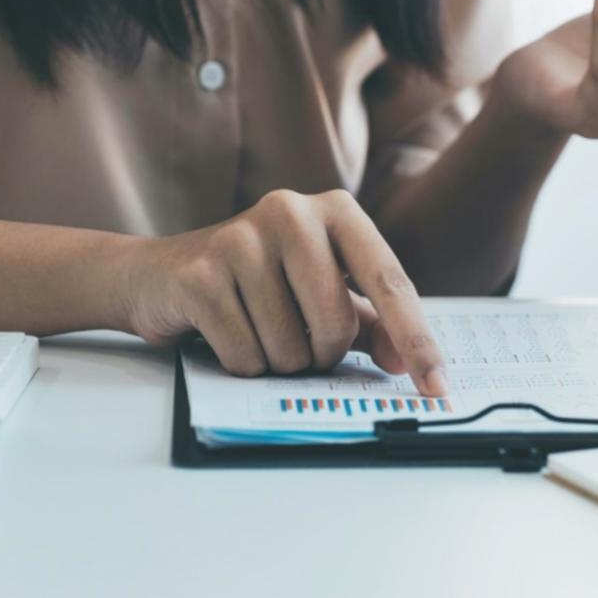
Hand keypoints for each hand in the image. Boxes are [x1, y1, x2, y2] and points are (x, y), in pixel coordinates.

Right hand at [113, 189, 447, 394]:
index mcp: (337, 211)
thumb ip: (369, 323)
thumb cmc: (258, 286)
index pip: (391, 282)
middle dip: (321, 354)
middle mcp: (292, 211)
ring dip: (279, 361)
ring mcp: (242, 237)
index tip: (438, 386)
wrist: (159, 275)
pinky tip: (224, 333)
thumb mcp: (320, 294)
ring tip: (256, 329)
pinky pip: (245, 355)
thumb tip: (402, 361)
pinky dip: (242, 364)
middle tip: (298, 340)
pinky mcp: (200, 271)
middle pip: (337, 324)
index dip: (417, 341)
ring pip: (291, 347)